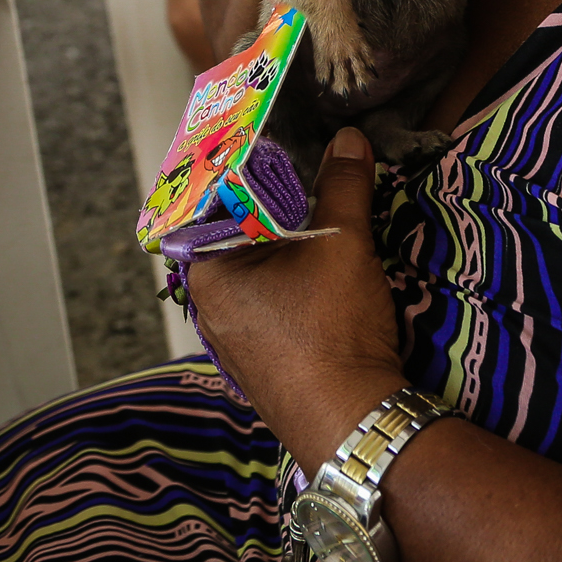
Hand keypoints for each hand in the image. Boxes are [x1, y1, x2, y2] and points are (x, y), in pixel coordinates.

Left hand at [190, 126, 407, 472]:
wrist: (354, 423)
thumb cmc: (332, 330)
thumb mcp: (343, 244)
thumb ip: (342, 185)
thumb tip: (348, 139)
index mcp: (208, 272)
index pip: (207, 203)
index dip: (235, 169)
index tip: (261, 139)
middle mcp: (210, 307)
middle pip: (233, 236)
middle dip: (266, 203)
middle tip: (297, 164)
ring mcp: (234, 340)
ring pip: (253, 272)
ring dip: (281, 244)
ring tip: (314, 208)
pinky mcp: (262, 361)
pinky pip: (268, 304)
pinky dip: (289, 279)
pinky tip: (319, 269)